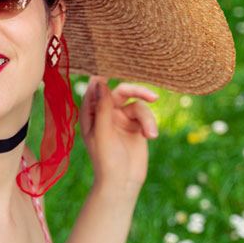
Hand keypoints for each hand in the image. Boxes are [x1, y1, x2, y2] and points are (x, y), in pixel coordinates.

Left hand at [79, 76, 158, 190]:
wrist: (122, 183)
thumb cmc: (106, 160)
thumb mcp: (102, 134)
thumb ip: (102, 108)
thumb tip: (100, 82)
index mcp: (90, 113)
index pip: (95, 87)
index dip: (104, 72)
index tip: (116, 60)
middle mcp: (106, 112)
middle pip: (122, 90)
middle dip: (138, 91)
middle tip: (153, 96)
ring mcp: (122, 118)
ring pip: (138, 104)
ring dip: (147, 118)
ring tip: (150, 134)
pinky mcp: (137, 126)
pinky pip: (146, 115)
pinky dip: (150, 124)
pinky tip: (152, 136)